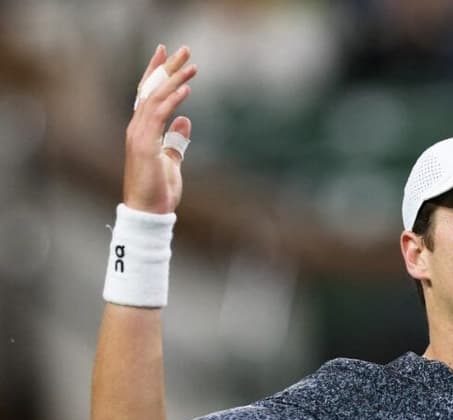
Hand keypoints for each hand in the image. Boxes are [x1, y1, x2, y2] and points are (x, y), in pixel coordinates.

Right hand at [123, 45, 197, 213]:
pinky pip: (158, 116)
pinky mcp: (144, 145)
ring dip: (174, 80)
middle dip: (167, 68)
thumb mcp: (171, 161)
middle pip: (151, 90)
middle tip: (183, 49)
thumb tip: (185, 120)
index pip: (148, 95)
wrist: (149, 213)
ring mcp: (138, 136)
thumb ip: (176, 141)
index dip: (156, 73)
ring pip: (155, 99)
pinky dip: (171, 100)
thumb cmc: (159, 190)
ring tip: (192, 66)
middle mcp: (137, 128)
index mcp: (143, 131)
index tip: (166, 54)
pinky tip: (185, 88)